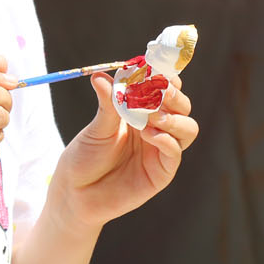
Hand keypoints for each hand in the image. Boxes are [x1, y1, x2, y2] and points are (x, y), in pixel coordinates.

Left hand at [49, 73, 198, 228]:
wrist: (76, 194)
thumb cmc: (85, 157)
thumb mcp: (96, 128)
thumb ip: (107, 104)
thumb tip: (100, 76)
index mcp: (142, 111)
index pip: (165, 88)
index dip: (165, 76)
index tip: (156, 69)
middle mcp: (156, 128)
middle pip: (182, 106)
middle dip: (174, 95)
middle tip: (159, 90)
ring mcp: (161, 150)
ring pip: (188, 128)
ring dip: (174, 118)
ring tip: (152, 116)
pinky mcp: (161, 172)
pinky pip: (175, 152)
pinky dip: (166, 140)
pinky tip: (149, 134)